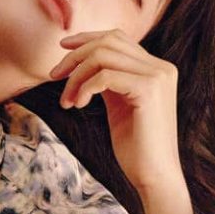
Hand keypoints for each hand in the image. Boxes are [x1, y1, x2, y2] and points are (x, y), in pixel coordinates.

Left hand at [52, 24, 185, 205]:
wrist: (154, 175)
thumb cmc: (136, 147)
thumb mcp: (119, 105)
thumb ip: (109, 81)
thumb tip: (83, 64)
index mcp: (156, 69)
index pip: (118, 38)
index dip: (87, 38)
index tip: (62, 47)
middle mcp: (160, 67)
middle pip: (108, 42)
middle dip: (75, 57)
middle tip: (54, 77)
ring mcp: (157, 76)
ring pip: (103, 56)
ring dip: (76, 76)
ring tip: (67, 101)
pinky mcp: (149, 90)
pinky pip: (104, 76)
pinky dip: (84, 88)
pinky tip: (78, 105)